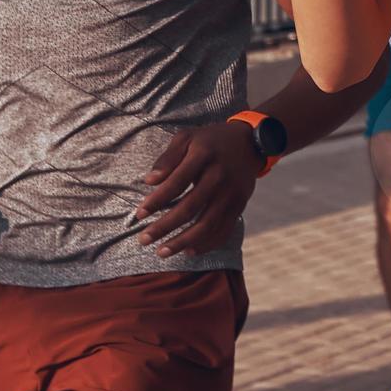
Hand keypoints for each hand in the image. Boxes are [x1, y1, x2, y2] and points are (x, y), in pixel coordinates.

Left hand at [136, 123, 261, 258]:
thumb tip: (149, 181)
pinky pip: (224, 230)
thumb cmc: (210, 141)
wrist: (251, 142)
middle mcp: (219, 175)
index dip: (156, 201)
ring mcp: (232, 193)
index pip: (176, 183)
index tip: (139, 215)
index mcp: (203, 155)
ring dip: (183, 241)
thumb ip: (168, 158)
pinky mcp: (240, 205)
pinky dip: (207, 244)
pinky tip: (189, 251)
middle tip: (143, 240)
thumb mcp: (187, 138)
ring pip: (207, 224)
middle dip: (164, 227)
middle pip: (189, 208)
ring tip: (162, 252)